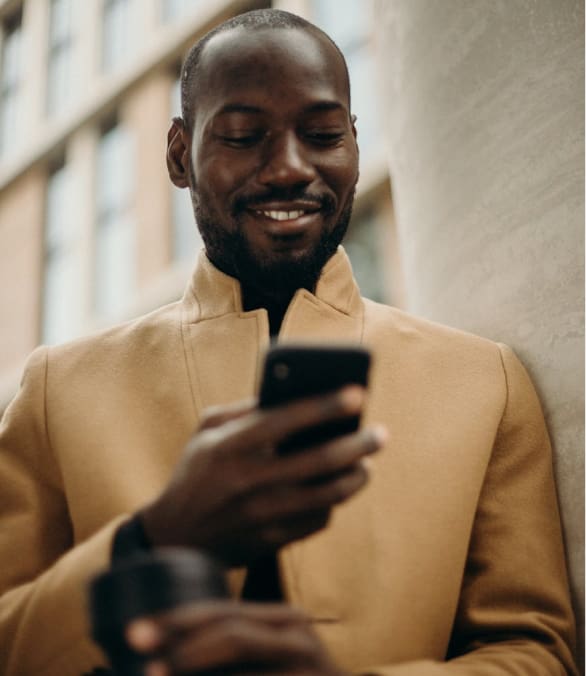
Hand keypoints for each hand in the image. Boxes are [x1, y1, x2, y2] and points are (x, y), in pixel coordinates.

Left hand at [126, 601, 347, 675]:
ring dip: (192, 660)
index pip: (221, 611)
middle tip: (137, 641)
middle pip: (228, 624)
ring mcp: (307, 656)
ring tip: (153, 672)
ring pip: (238, 644)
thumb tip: (163, 661)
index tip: (133, 630)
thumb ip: (232, 661)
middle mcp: (295, 628)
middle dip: (178, 634)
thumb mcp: (262, 669)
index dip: (176, 618)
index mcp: (280, 619)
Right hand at [139, 386, 385, 565]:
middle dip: (358, 443)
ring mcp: (261, 515)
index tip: (358, 393)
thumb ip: (243, 409)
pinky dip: (334, 502)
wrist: (176, 536)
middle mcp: (247, 481)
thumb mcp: (206, 432)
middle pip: (318, 459)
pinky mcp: (272, 540)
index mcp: (229, 446)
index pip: (286, 419)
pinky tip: (339, 489)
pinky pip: (318, 519)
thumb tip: (290, 394)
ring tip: (367, 464)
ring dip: (356, 477)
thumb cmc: (196, 473)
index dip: (325, 405)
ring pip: (327, 494)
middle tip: (381, 433)